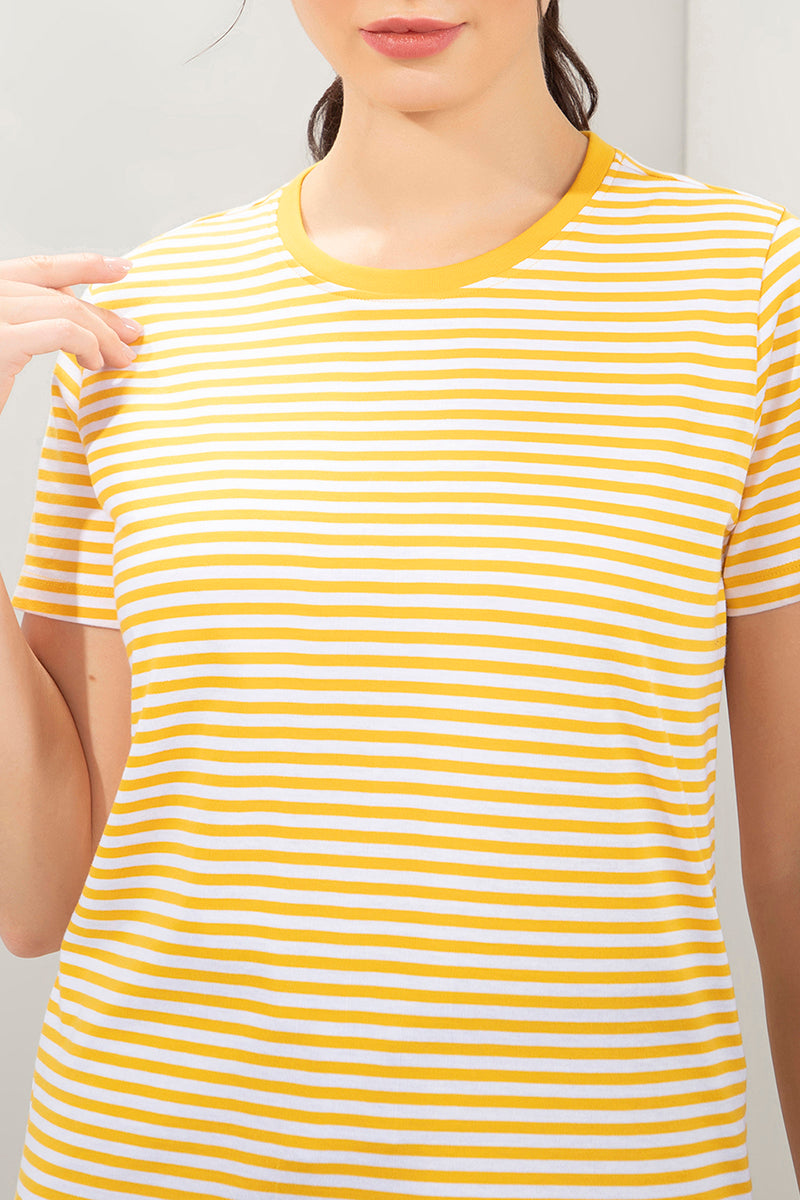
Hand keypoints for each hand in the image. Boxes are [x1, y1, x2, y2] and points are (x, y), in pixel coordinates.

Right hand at [0, 253, 141, 412]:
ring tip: (119, 358)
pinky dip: (88, 344)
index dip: (82, 266)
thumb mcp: (5, 342)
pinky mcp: (1, 340)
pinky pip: (63, 331)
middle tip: (132, 335)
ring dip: (102, 335)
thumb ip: (32, 322)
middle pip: (58, 293)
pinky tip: (94, 363)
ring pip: (66, 310)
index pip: (38, 269)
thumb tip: (84, 318)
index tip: (120, 268)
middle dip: (102, 316)